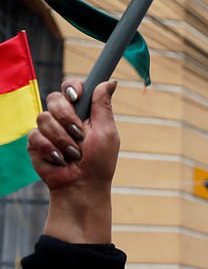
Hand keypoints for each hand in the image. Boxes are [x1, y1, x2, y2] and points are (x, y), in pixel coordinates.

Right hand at [27, 80, 118, 243]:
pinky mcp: (35, 143)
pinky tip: (60, 160)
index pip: (72, 88)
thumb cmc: (99, 162)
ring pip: (44, 117)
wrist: (82, 186)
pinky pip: (36, 135)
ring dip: (63, 139)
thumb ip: (103, 106)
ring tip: (74, 154)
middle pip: (55, 98)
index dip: (72, 87)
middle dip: (68, 117)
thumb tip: (110, 82)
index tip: (76, 95)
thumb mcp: (106, 132)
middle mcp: (64, 118)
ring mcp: (48, 129)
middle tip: (79, 134)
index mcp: (83, 113)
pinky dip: (51, 149)